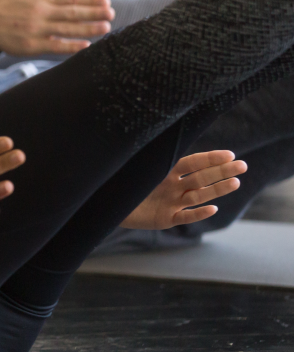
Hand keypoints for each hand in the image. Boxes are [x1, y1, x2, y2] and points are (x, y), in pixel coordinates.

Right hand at [0, 0, 113, 55]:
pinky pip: (55, 46)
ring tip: (105, 28)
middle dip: (95, 13)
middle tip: (112, 13)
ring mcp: (36, 29)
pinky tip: (85, 45)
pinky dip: (71, 46)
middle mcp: (41, 11)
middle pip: (73, 12)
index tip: (106, 2)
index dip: (91, 0)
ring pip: (68, 29)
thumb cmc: (8, 0)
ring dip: (88, 29)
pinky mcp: (32, 45)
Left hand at [120, 151, 245, 229]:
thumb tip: (147, 132)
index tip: (230, 155)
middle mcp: (172, 187)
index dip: (210, 159)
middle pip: (201, 178)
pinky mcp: (165, 219)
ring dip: (216, 190)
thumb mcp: (133, 166)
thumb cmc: (120, 183)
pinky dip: (198, 214)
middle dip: (222, 172)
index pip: (192, 163)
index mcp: (165, 171)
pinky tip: (212, 208)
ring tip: (235, 183)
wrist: (108, 205)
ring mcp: (171, 203)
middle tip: (242, 166)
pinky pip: (184, 217)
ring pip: (198, 196)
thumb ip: (145, 155)